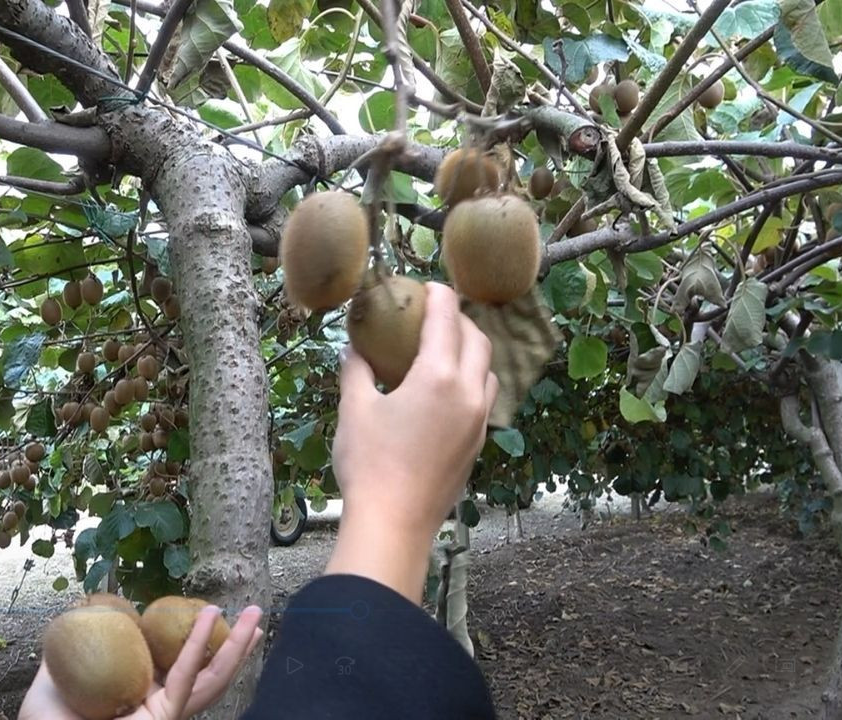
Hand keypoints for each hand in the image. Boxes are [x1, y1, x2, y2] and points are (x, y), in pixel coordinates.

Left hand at [19, 605, 263, 719]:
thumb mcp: (55, 681)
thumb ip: (68, 655)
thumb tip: (74, 620)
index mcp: (142, 700)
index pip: (183, 669)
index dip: (204, 645)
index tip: (216, 617)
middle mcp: (160, 709)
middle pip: (210, 676)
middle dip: (237, 647)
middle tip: (255, 616)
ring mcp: (165, 717)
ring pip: (211, 679)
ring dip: (235, 645)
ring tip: (254, 616)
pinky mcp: (163, 719)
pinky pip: (185, 679)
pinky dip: (198, 646)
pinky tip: (209, 618)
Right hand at [327, 282, 495, 600]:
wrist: (394, 524)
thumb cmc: (369, 463)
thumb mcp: (354, 410)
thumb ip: (356, 371)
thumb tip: (354, 348)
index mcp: (438, 376)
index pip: (447, 319)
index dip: (439, 296)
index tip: (429, 285)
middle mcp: (468, 393)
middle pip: (477, 340)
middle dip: (460, 320)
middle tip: (436, 314)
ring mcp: (478, 422)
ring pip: (487, 371)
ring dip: (471, 351)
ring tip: (445, 350)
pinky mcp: (477, 445)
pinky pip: (483, 399)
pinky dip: (471, 382)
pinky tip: (447, 392)